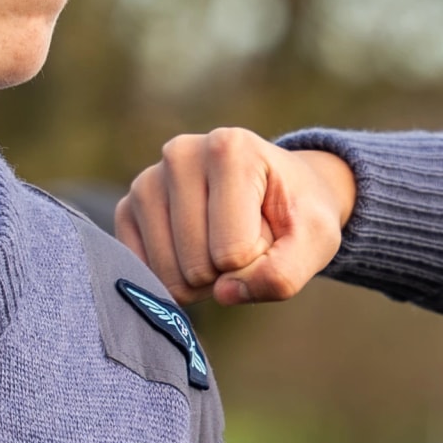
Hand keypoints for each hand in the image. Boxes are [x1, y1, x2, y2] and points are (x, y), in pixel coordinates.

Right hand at [114, 128, 354, 305]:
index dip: (259, 261)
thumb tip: (224, 293)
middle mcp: (180, 153)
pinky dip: (173, 277)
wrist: (278, 194)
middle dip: (229, 272)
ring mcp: (148, 180)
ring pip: (169, 273)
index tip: (270, 232)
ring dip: (203, 279)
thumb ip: (282, 275)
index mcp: (231, 149)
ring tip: (222, 243)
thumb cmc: (297, 215)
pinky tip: (194, 251)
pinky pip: (142, 270)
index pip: (235, 251)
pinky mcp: (127, 208)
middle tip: (246, 241)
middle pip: (198, 265)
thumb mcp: (315, 243)